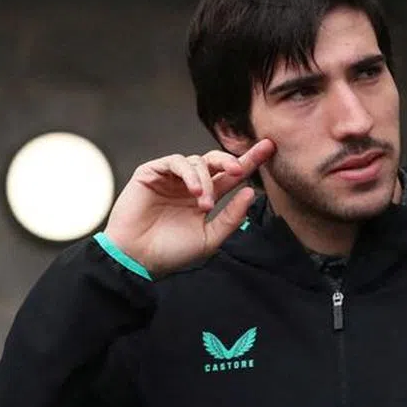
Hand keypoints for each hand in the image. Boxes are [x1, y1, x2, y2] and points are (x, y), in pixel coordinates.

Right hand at [102, 139, 275, 276]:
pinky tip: (193, 191)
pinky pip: (175, 162)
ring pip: (197, 162)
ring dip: (206, 181)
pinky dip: (188, 174)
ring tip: (204, 204)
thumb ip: (231, 217)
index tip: (269, 148)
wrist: (138, 259)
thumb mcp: (210, 238)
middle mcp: (190, 184)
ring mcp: (171, 178)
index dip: (249, 161)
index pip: (231, 176)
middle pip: (217, 161)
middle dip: (231, 160)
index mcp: (206, 198)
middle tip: (240, 169)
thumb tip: (250, 192)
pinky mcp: (152, 173)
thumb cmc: (171, 252)